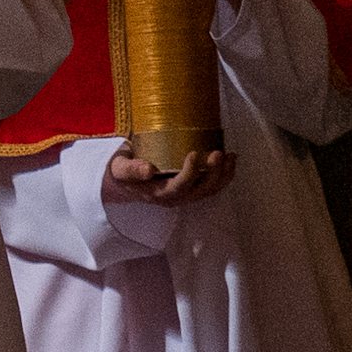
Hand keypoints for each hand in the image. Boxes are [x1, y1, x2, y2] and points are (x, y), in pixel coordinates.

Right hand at [105, 145, 237, 206]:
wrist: (125, 180)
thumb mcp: (120, 169)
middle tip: (218, 153)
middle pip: (200, 190)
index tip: (193, 153)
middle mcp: (175, 197)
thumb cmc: (123, 171)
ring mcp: (186, 194)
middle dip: (213, 173)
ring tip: (230, 155)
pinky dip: (225, 174)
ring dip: (224, 175)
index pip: (178, 187)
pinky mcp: (192, 188)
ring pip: (210, 190)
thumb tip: (149, 169)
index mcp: (158, 194)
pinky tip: (231, 158)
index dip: (189, 173)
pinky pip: (212, 186)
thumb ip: (131, 169)